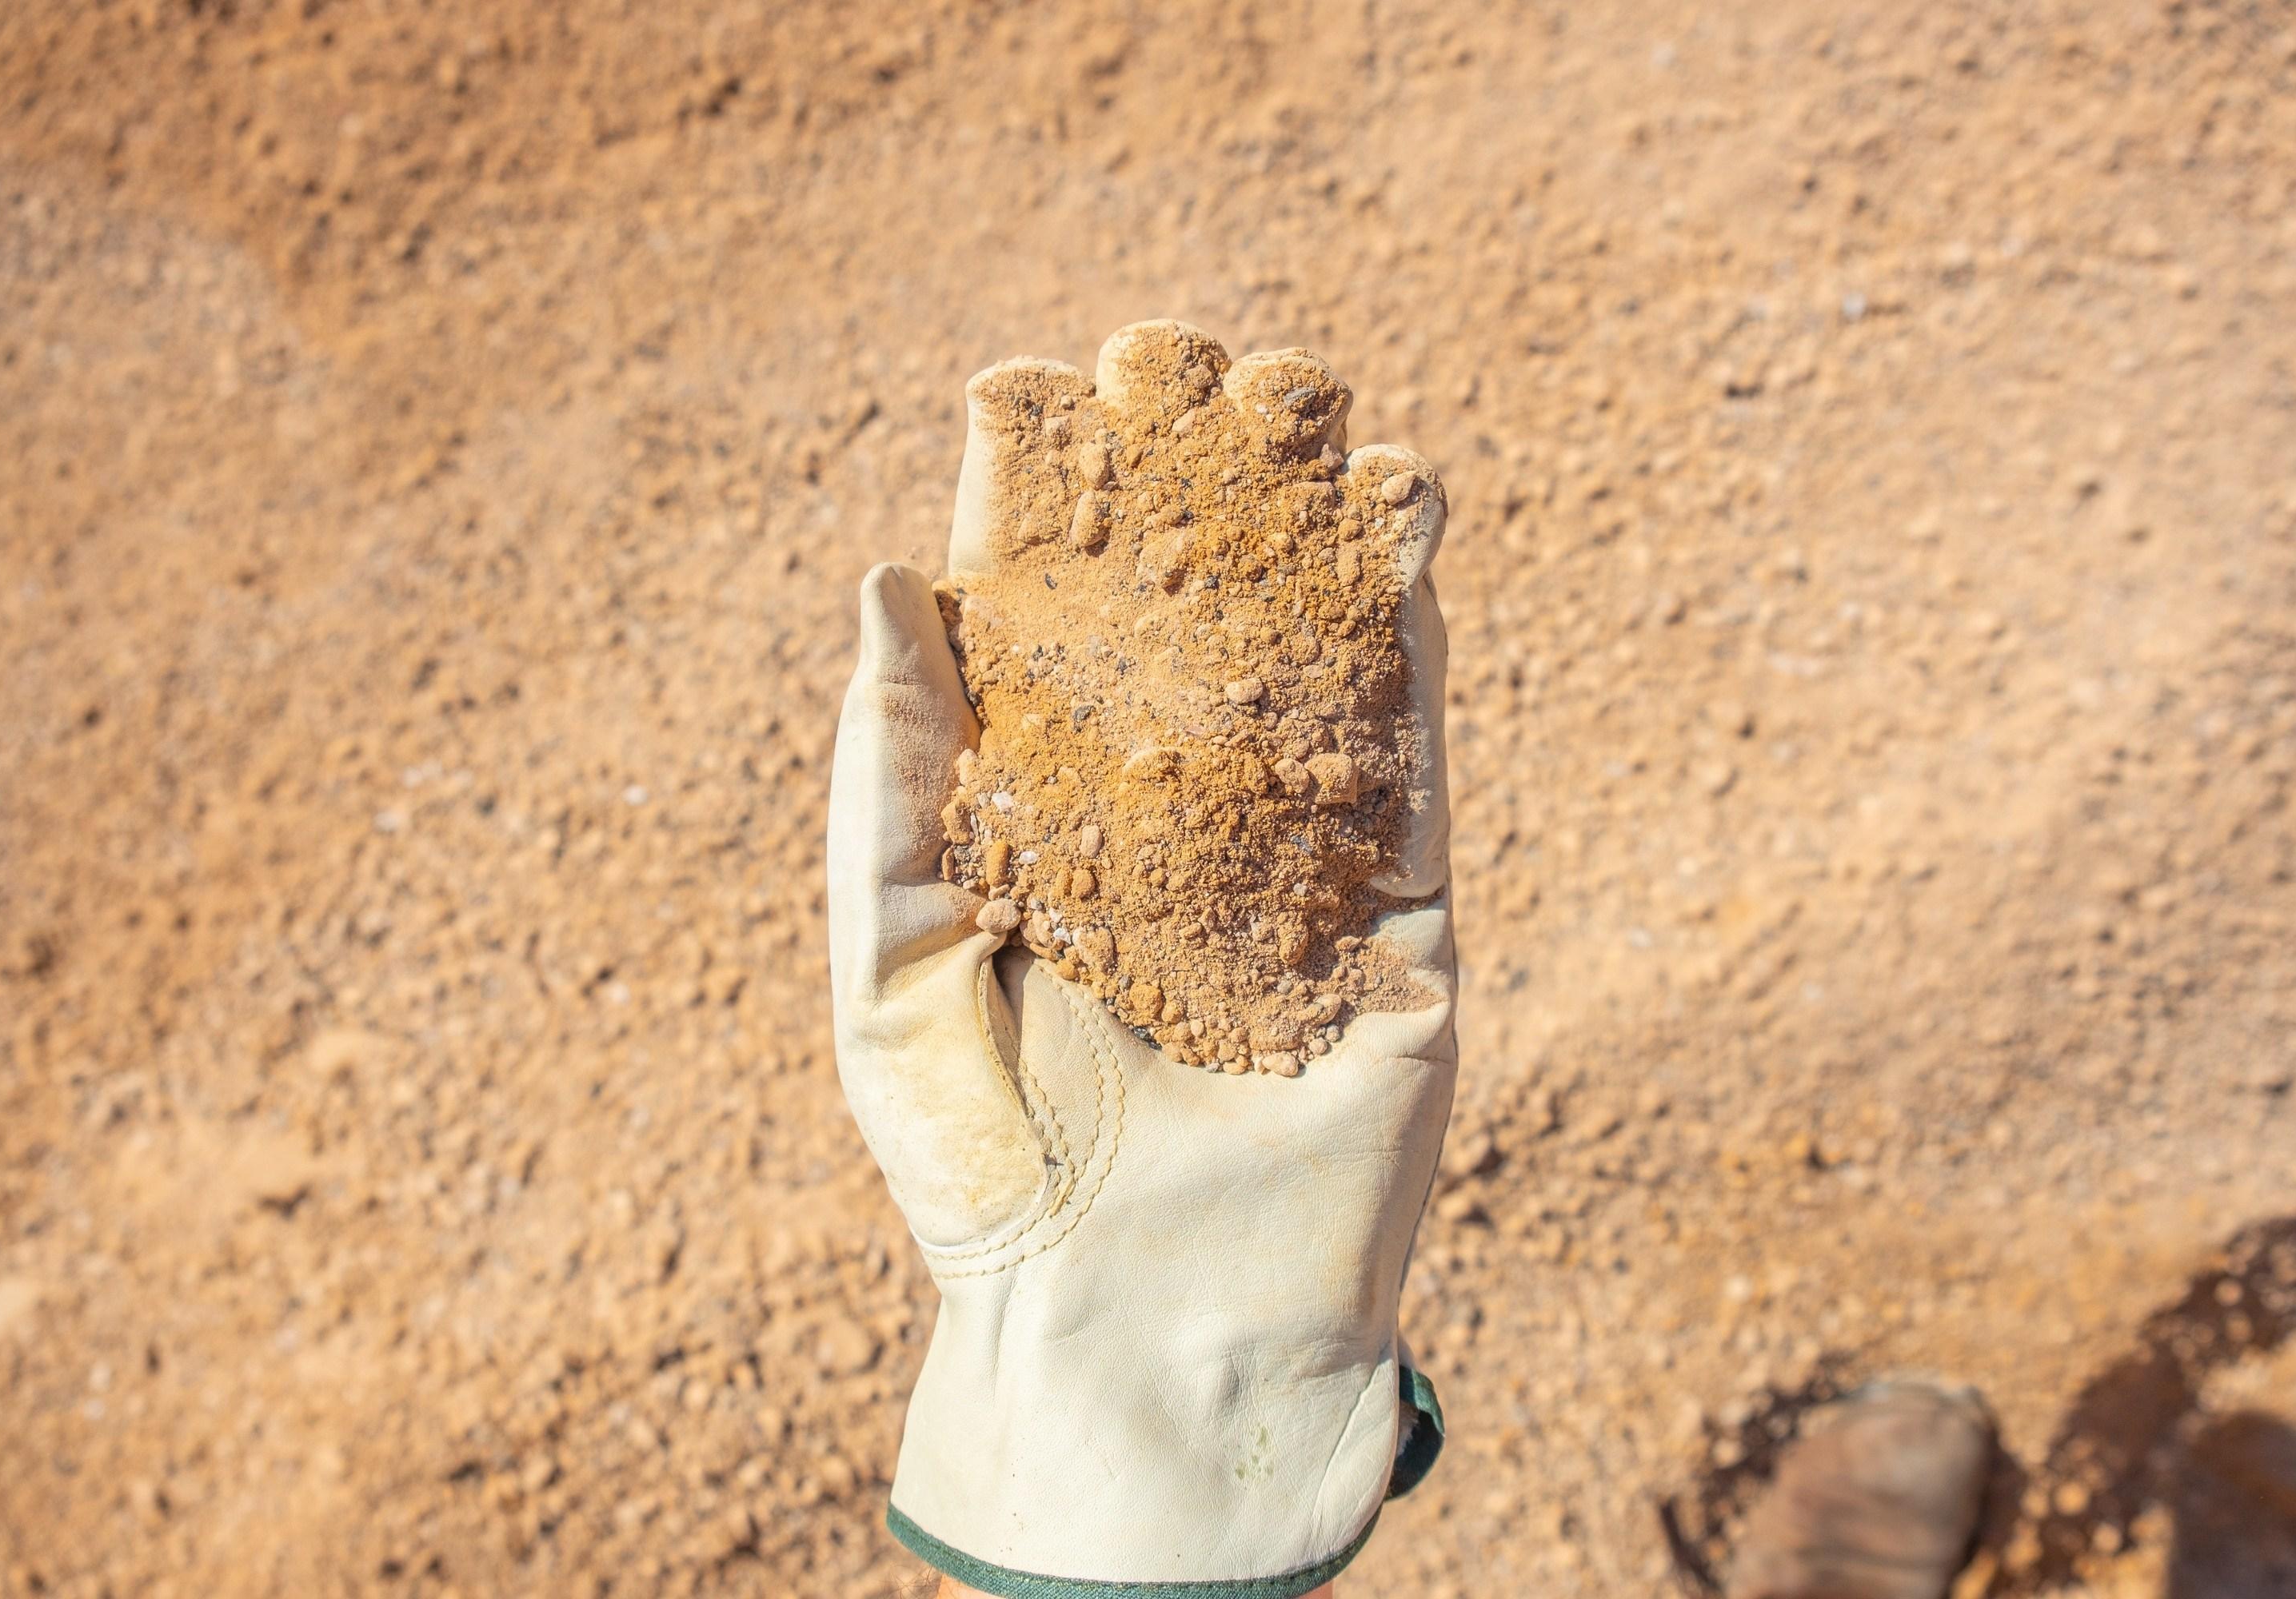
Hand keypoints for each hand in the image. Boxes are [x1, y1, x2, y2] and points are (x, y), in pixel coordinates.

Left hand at [829, 321, 1454, 1597]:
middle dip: (1190, 491)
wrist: (1136, 1336)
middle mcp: (1169, 831)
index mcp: (1042, 831)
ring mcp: (1291, 872)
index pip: (1044, 638)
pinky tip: (1407, 528)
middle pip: (1186, 625)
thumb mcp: (893, 971)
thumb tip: (881, 583)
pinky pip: (1411, 767)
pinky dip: (1414, 649)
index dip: (1043, 513)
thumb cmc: (982, 1174)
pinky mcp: (1398, 927)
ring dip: (1313, 532)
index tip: (1037, 382)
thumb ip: (892, 784)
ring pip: (1309, 668)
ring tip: (1314, 396)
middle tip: (1192, 351)